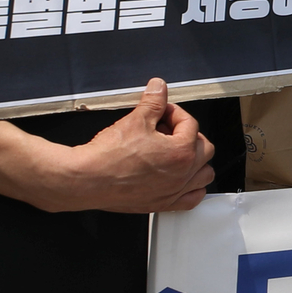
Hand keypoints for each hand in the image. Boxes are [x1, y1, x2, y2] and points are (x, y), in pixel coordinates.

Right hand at [49, 78, 214, 212]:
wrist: (87, 179)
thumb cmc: (108, 156)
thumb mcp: (135, 120)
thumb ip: (153, 102)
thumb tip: (158, 88)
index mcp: (181, 152)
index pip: (190, 124)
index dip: (174, 113)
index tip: (162, 111)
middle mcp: (183, 174)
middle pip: (204, 148)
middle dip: (188, 135)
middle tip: (167, 130)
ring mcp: (174, 191)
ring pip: (203, 175)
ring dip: (195, 161)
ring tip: (175, 152)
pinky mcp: (163, 204)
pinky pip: (192, 199)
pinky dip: (191, 189)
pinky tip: (179, 179)